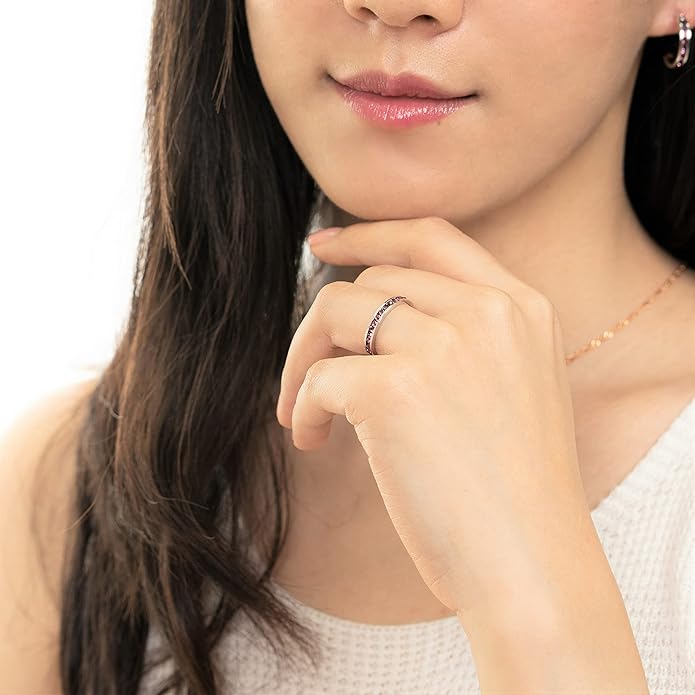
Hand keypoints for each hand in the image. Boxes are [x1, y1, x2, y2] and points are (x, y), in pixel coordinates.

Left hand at [275, 216, 596, 627]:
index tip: (323, 246)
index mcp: (521, 306)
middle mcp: (487, 314)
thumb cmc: (515, 491)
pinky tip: (312, 441)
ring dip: (303, 359)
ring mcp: (444, 347)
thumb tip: (375, 313)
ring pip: (336, 311)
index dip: (369, 234)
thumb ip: (466, 337)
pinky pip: (321, 378)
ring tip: (301, 409)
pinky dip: (302, 406)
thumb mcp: (514, 386)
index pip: (430, 236)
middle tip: (308, 371)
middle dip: (324, 323)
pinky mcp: (399, 391)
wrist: (532, 567)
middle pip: (372, 279)